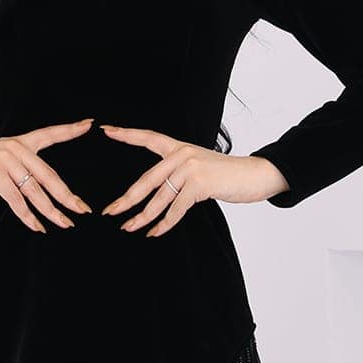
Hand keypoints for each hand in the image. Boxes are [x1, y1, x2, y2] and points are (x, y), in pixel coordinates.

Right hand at [0, 117, 94, 233]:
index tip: (89, 124)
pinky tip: (37, 226)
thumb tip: (39, 186)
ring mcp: (5, 160)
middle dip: (67, 195)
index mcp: (20, 142)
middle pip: (48, 175)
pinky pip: (16, 199)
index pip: (49, 134)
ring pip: (35, 191)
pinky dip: (28, 216)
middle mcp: (15, 148)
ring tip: (64, 223)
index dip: (70, 129)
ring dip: (51, 211)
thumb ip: (19, 165)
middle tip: (83, 209)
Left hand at [98, 124, 288, 235]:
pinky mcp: (200, 185)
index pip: (148, 137)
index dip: (126, 134)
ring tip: (128, 228)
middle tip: (109, 211)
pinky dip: (164, 224)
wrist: (255, 174)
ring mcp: (190, 169)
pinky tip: (154, 232)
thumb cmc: (227, 174)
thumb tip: (157, 191)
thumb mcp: (199, 165)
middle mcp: (182, 155)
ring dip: (142, 217)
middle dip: (126, 199)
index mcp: (179, 147)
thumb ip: (178, 171)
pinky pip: (175, 209)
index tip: (106, 130)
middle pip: (146, 180)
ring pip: (159, 198)